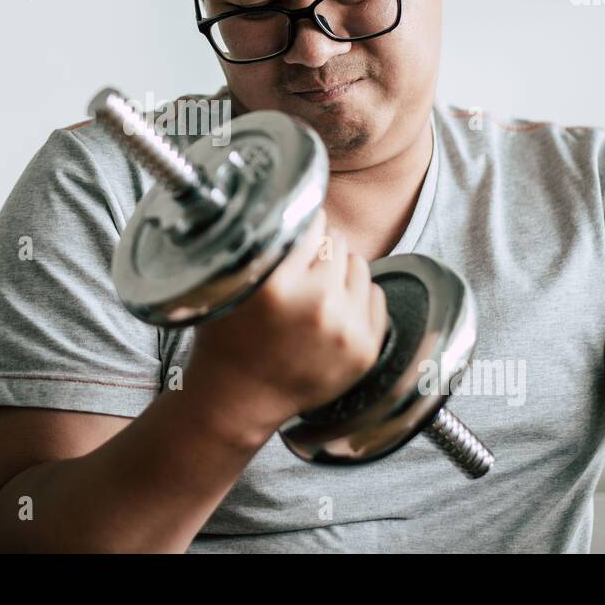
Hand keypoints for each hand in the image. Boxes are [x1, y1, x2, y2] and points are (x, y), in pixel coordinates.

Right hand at [185, 207, 389, 441]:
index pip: (310, 224)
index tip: (294, 234)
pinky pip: (376, 295)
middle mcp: (316, 305)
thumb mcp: (230, 284)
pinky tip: (331, 312)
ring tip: (315, 293)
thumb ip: (261, 247)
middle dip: (319, 250)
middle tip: (299, 272)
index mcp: (277, 285)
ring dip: (340, 271)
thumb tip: (291, 204)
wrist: (239, 400)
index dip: (300, 226)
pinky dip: (356, 297)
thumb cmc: (228, 341)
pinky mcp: (365, 349)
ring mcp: (346, 329)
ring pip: (360, 264)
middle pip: (337, 241)